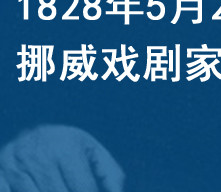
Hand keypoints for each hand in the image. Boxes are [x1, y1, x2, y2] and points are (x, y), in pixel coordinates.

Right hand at [0, 126, 123, 191]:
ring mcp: (15, 166)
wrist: (31, 135)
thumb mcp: (89, 150)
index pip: (83, 189)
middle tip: (71, 191)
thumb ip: (108, 171)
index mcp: (65, 146)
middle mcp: (39, 154)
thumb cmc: (66, 147)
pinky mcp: (1, 174)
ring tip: (60, 189)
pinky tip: (37, 189)